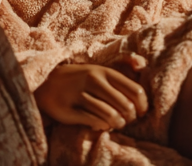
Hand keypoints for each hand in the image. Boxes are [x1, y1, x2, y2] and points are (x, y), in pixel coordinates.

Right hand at [34, 63, 148, 131]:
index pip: (135, 90)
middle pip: (125, 106)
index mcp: (105, 72)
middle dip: (131, 117)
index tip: (141, 112)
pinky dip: (102, 126)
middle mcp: (94, 81)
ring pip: (111, 116)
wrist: (48, 82)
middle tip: (127, 120)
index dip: (142, 105)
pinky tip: (102, 125)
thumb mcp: (101, 70)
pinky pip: (94, 122)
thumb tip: (142, 64)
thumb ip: (122, 68)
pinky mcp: (69, 110)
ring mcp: (80, 95)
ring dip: (117, 124)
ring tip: (116, 124)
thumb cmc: (82, 79)